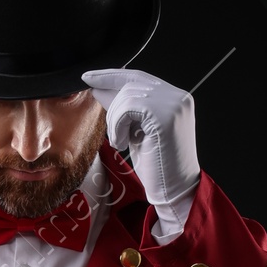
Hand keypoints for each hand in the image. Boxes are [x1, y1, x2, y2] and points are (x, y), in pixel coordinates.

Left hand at [81, 67, 199, 218]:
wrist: (174, 190)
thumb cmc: (157, 166)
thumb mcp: (137, 130)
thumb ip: (124, 108)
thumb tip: (98, 88)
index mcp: (175, 98)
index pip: (138, 76)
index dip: (111, 75)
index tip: (89, 78)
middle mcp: (178, 97)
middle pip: (130, 83)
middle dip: (112, 105)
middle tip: (112, 132)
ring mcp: (174, 105)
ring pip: (127, 95)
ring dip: (115, 121)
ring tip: (120, 142)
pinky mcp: (165, 116)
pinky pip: (128, 108)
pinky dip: (118, 126)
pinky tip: (123, 144)